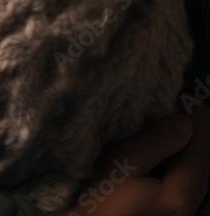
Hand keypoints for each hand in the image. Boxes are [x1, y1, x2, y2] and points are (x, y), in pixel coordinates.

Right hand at [63, 107, 209, 215]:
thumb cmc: (101, 201)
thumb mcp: (123, 165)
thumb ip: (156, 143)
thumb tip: (184, 123)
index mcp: (180, 194)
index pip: (199, 148)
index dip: (197, 118)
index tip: (188, 95)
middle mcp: (189, 209)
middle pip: (206, 164)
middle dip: (201, 132)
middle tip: (190, 106)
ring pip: (204, 179)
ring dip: (199, 151)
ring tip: (189, 129)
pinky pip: (197, 192)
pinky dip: (195, 169)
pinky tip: (186, 160)